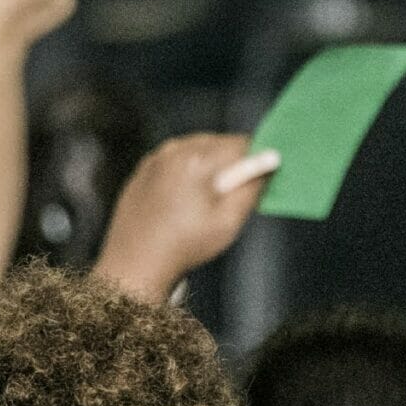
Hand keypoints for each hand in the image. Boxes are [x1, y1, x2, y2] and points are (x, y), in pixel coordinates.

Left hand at [93, 135, 279, 301]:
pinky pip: (175, 160)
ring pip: (196, 149)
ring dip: (208, 166)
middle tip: (231, 196)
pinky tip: (184, 201)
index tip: (259, 179)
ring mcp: (156, 158)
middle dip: (232, 163)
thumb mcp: (229, 221)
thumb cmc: (184, 245)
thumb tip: (269, 163)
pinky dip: (186, 172)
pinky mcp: (144, 169)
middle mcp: (174, 150)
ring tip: (205, 202)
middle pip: (218, 143)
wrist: (136, 262)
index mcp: (197, 159)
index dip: (256, 160)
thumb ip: (253, 187)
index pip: (242, 144)